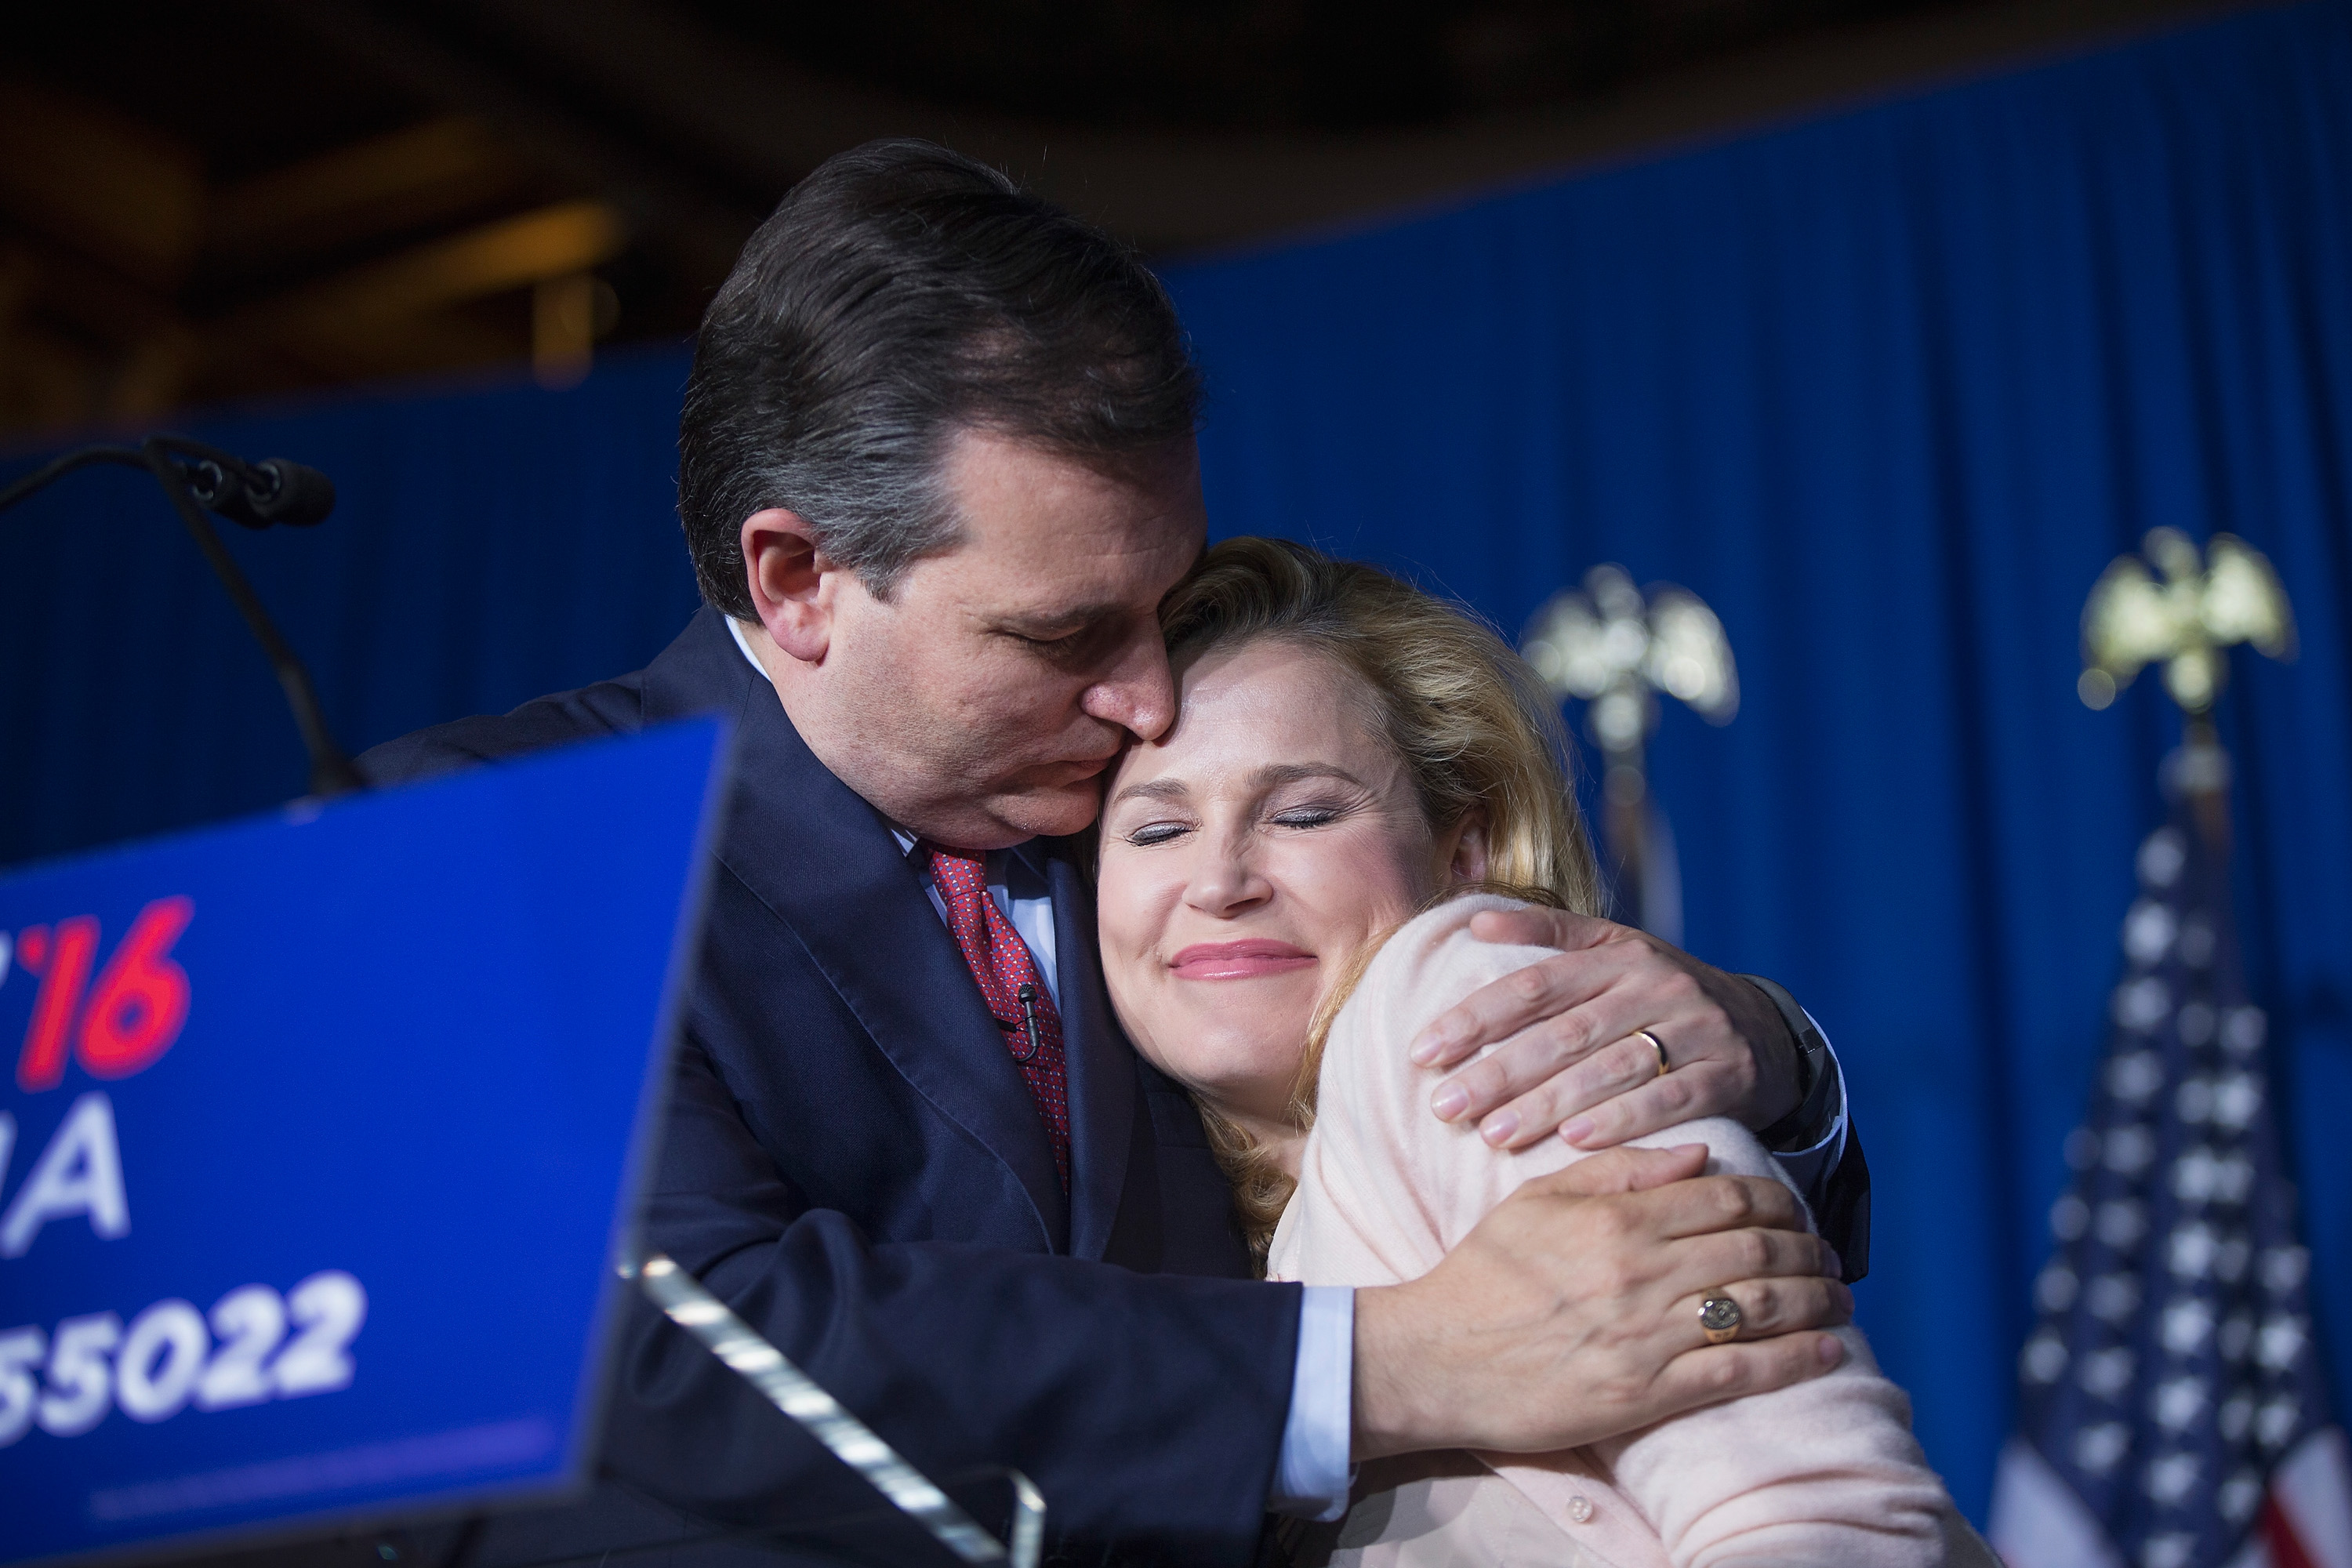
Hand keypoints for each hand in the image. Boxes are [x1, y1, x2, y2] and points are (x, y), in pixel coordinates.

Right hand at [1350, 1145, 1848, 1458]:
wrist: (1437, 1357)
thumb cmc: (1484, 1273)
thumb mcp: (1537, 1198)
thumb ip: (1618, 1169)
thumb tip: (1699, 1156)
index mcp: (1616, 1218)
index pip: (1725, 1199)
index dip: (1776, 1202)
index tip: (1795, 1211)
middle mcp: (1641, 1272)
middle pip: (1756, 1250)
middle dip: (1808, 1250)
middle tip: (1830, 1256)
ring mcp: (1647, 1335)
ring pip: (1760, 1307)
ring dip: (1815, 1302)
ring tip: (1839, 1299)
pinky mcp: (1647, 1392)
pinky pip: (1738, 1371)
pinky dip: (1793, 1359)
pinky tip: (1825, 1351)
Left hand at [1409, 907, 1800, 1150]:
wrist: (1767, 1031)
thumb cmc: (1664, 997)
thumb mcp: (1616, 950)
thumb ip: (1549, 934)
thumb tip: (1475, 923)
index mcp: (1617, 953)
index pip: (1535, 984)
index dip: (1476, 1017)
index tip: (1424, 1051)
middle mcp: (1654, 986)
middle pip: (1564, 1032)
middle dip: (1499, 1071)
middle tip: (1445, 1106)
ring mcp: (1694, 1029)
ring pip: (1610, 1068)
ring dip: (1547, 1104)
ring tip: (1494, 1134)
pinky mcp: (1727, 1075)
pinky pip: (1668, 1101)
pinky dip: (1620, 1120)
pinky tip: (1574, 1141)